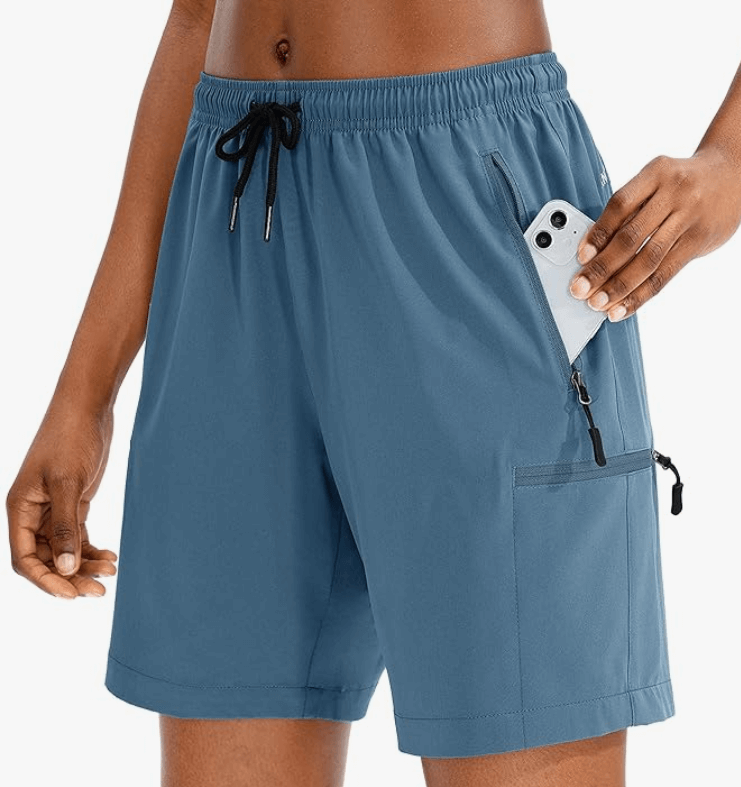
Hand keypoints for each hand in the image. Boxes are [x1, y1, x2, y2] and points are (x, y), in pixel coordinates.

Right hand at [6, 400, 117, 598]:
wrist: (88, 408)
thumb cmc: (71, 438)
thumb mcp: (68, 483)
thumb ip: (66, 527)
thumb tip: (65, 569)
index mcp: (19, 508)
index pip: (24, 558)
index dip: (46, 580)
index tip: (72, 595)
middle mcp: (32, 512)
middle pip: (45, 558)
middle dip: (70, 576)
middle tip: (100, 591)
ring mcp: (53, 508)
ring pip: (64, 549)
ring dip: (85, 564)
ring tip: (111, 573)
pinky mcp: (73, 501)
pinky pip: (78, 535)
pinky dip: (92, 548)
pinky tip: (110, 557)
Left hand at [568, 147, 740, 319]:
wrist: (732, 175)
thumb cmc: (680, 182)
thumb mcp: (656, 181)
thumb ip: (629, 209)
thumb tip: (593, 250)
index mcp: (656, 173)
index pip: (620, 205)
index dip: (598, 233)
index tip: (580, 257)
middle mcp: (674, 194)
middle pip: (631, 237)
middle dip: (602, 268)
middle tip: (580, 289)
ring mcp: (689, 218)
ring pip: (649, 259)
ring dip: (619, 286)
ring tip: (599, 303)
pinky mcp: (699, 241)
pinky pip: (666, 274)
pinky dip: (641, 293)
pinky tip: (624, 306)